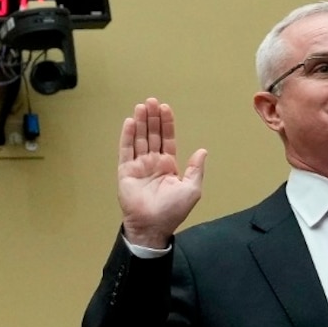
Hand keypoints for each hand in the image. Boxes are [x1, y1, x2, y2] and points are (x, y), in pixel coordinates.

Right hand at [116, 99, 205, 248]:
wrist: (152, 225)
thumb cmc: (173, 210)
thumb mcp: (192, 189)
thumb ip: (196, 169)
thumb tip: (202, 150)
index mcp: (168, 166)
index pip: (167, 139)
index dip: (167, 124)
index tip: (165, 108)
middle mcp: (153, 162)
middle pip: (152, 135)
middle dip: (153, 118)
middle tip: (152, 101)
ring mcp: (138, 165)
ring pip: (140, 139)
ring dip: (141, 122)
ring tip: (142, 106)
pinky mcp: (125, 170)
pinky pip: (126, 150)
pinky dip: (128, 136)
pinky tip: (130, 122)